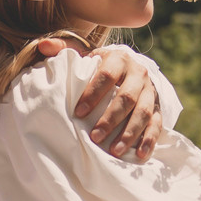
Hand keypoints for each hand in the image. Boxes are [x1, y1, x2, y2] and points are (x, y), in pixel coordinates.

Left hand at [42, 37, 165, 161]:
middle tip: (95, 137)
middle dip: (110, 119)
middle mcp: (138, 73)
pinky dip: (149, 140)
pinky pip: (157, 124)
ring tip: (114, 151)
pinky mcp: (157, 107)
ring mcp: (150, 91)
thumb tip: (43, 45)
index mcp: (118, 58)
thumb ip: (63, 50)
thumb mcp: (84, 55)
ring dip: (130, 133)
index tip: (79, 113)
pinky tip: (140, 155)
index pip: (107, 75)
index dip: (93, 94)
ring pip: (143, 112)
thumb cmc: (99, 66)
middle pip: (126, 97)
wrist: (128, 69)